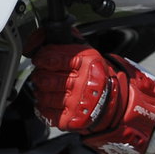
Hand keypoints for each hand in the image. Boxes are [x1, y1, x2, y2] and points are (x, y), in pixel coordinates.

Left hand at [29, 35, 154, 153]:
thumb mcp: (88, 53)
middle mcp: (83, 82)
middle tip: (40, 74)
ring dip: (40, 90)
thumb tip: (43, 34)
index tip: (39, 58)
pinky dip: (42, 106)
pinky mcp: (73, 118)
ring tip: (44, 87)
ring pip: (45, 95)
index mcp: (87, 62)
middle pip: (47, 78)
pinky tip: (47, 101)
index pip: (54, 58)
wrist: (115, 102)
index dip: (42, 57)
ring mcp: (78, 102)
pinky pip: (47, 112)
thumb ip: (68, 42)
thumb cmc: (96, 75)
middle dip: (39, 75)